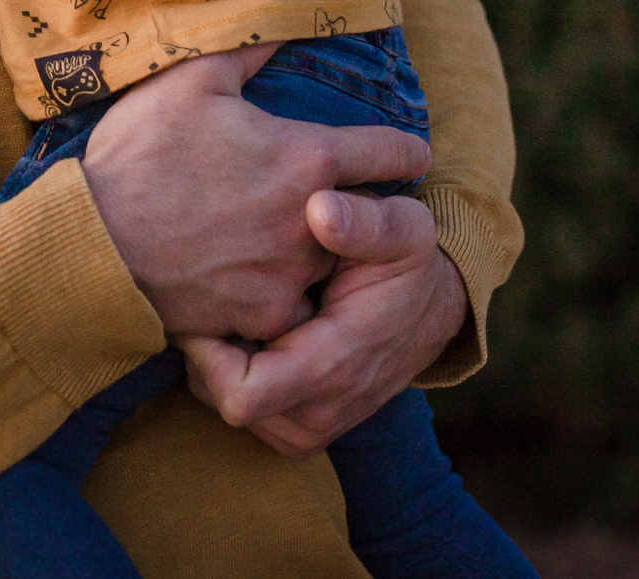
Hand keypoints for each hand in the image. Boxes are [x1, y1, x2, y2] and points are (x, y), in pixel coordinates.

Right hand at [78, 47, 431, 340]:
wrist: (91, 241)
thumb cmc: (139, 152)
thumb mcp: (191, 77)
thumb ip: (252, 46)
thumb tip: (293, 12)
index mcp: (307, 157)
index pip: (393, 153)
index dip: (408, 150)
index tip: (413, 154)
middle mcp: (314, 221)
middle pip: (371, 218)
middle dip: (364, 209)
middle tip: (346, 201)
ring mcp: (289, 276)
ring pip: (334, 268)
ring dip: (326, 256)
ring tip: (302, 246)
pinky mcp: (259, 317)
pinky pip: (292, 312)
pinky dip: (284, 299)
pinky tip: (261, 285)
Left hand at [179, 189, 468, 455]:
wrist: (431, 313)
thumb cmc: (408, 266)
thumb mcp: (404, 231)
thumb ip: (366, 222)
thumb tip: (321, 209)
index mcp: (334, 371)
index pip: (240, 395)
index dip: (208, 347)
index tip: (209, 295)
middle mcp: (316, 416)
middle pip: (214, 393)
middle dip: (207, 341)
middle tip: (218, 287)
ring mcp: (304, 430)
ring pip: (214, 396)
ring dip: (216, 351)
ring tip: (238, 300)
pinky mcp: (294, 430)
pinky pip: (232, 399)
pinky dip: (228, 363)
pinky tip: (250, 320)